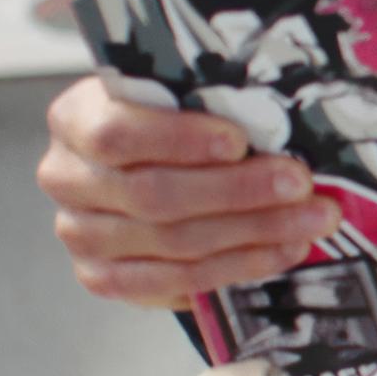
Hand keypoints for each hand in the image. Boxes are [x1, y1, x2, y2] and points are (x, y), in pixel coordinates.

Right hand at [36, 74, 339, 309]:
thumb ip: (205, 100)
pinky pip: (174, 282)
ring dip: (253, 233)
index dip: (180, 140)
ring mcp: (82, 235)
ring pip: (173, 243)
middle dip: (238, 191)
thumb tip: (276, 120)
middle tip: (299, 184)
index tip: (239, 141)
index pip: (118, 134)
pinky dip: (236, 268)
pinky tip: (280, 252)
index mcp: (74, 119)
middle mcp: (67, 180)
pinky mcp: (104, 278)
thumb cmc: (167, 117)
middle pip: (155, 195)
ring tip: (309, 220)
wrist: (139, 160)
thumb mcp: (173, 92)